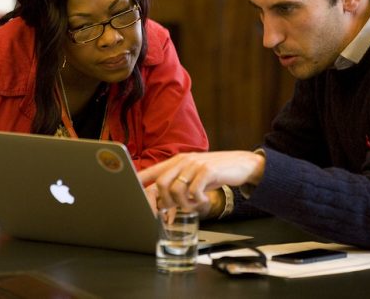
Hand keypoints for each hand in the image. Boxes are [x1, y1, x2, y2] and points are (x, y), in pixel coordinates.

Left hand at [137, 150, 264, 214]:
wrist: (241, 164)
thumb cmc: (216, 172)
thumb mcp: (195, 174)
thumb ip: (180, 183)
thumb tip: (164, 204)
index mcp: (178, 161)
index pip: (154, 170)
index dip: (139, 180)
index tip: (129, 189)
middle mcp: (184, 160)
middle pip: (161, 183)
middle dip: (165, 202)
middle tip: (176, 209)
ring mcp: (195, 164)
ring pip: (176, 189)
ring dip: (183, 204)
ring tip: (195, 205)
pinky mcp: (208, 170)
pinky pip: (193, 192)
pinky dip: (197, 201)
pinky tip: (205, 200)